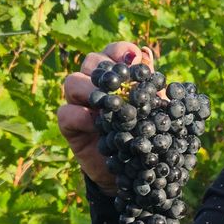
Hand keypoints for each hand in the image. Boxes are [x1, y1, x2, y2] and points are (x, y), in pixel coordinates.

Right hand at [58, 41, 154, 193]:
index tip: (134, 62)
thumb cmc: (149, 135)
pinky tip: (95, 123)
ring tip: (107, 104)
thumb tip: (144, 54)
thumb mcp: (157, 110)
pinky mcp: (71, 128)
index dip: (120, 52)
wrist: (138, 171)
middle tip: (119, 84)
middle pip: (91, 62)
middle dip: (105, 69)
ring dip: (88, 88)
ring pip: (72, 82)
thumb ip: (150, 84)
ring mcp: (81, 105)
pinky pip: (65, 113)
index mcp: (119, 77)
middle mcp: (97, 86)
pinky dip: (79, 115)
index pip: (113, 52)